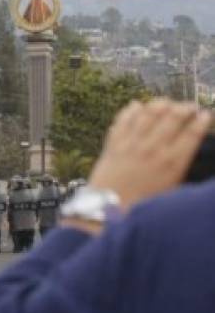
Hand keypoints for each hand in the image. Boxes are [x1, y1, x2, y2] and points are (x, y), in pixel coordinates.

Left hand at [89, 99, 210, 209]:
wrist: (107, 209)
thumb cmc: (143, 205)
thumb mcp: (171, 190)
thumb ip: (180, 169)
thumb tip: (187, 153)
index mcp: (173, 163)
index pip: (192, 133)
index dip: (202, 121)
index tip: (206, 114)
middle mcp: (153, 148)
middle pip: (173, 117)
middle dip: (185, 108)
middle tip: (190, 106)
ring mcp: (131, 143)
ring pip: (149, 112)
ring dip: (160, 104)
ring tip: (167, 103)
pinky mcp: (113, 143)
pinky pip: (123, 119)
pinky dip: (131, 110)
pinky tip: (137, 105)